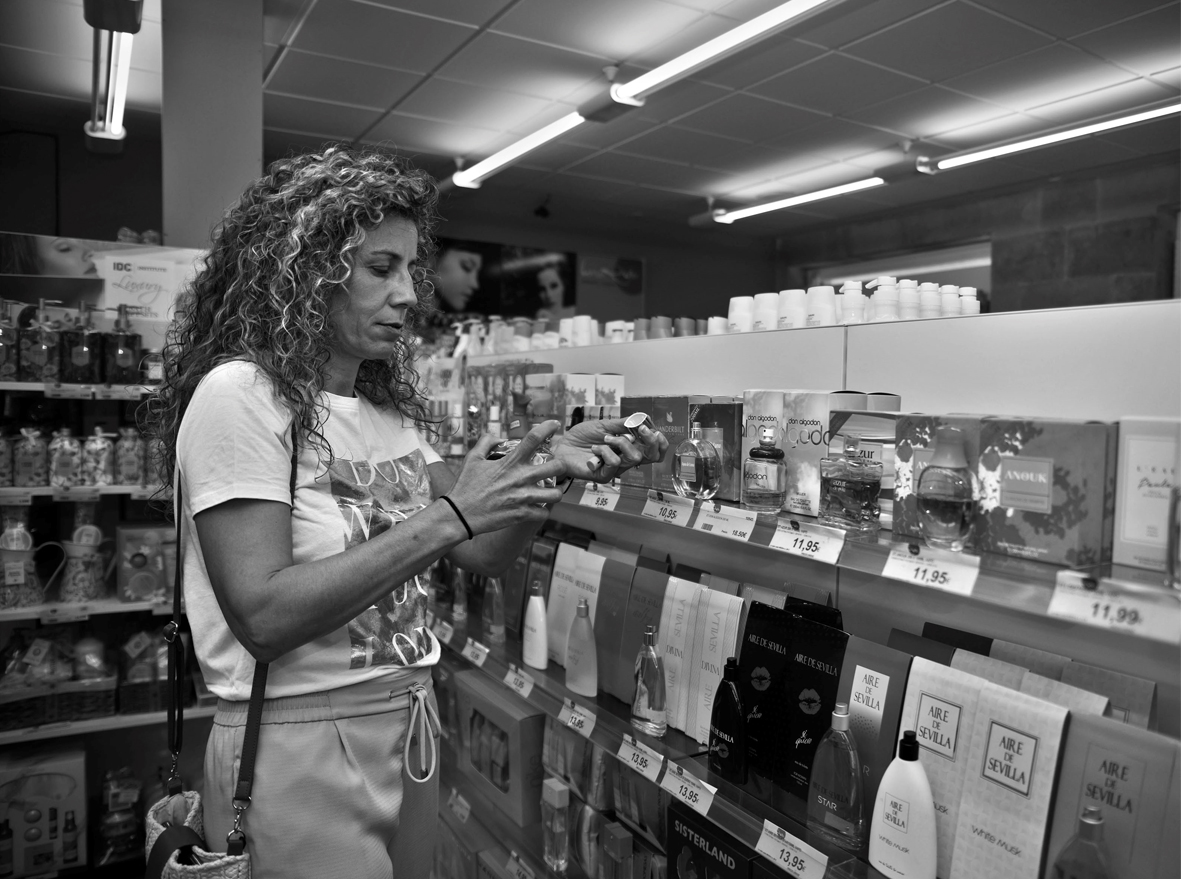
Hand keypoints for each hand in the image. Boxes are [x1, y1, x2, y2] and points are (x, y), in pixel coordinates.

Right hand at [445, 422, 565, 532]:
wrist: (459, 515)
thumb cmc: (465, 486)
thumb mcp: (472, 458)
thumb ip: (486, 442)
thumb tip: (499, 437)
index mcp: (510, 462)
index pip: (533, 439)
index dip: (547, 428)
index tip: (555, 425)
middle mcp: (520, 478)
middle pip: (557, 467)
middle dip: (561, 466)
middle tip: (556, 469)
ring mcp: (523, 498)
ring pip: (556, 494)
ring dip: (555, 492)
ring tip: (549, 491)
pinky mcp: (521, 515)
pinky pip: (544, 513)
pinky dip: (542, 511)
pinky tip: (537, 508)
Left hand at [551, 418, 667, 482]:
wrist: (562, 445)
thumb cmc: (582, 437)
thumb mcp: (604, 425)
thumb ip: (623, 423)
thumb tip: (643, 418)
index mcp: (629, 447)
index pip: (654, 451)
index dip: (660, 443)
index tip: (655, 431)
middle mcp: (625, 459)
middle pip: (651, 456)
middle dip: (650, 441)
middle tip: (641, 429)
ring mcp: (615, 469)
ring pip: (633, 458)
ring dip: (620, 442)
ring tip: (604, 438)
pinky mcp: (604, 475)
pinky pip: (615, 463)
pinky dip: (605, 451)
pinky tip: (594, 449)